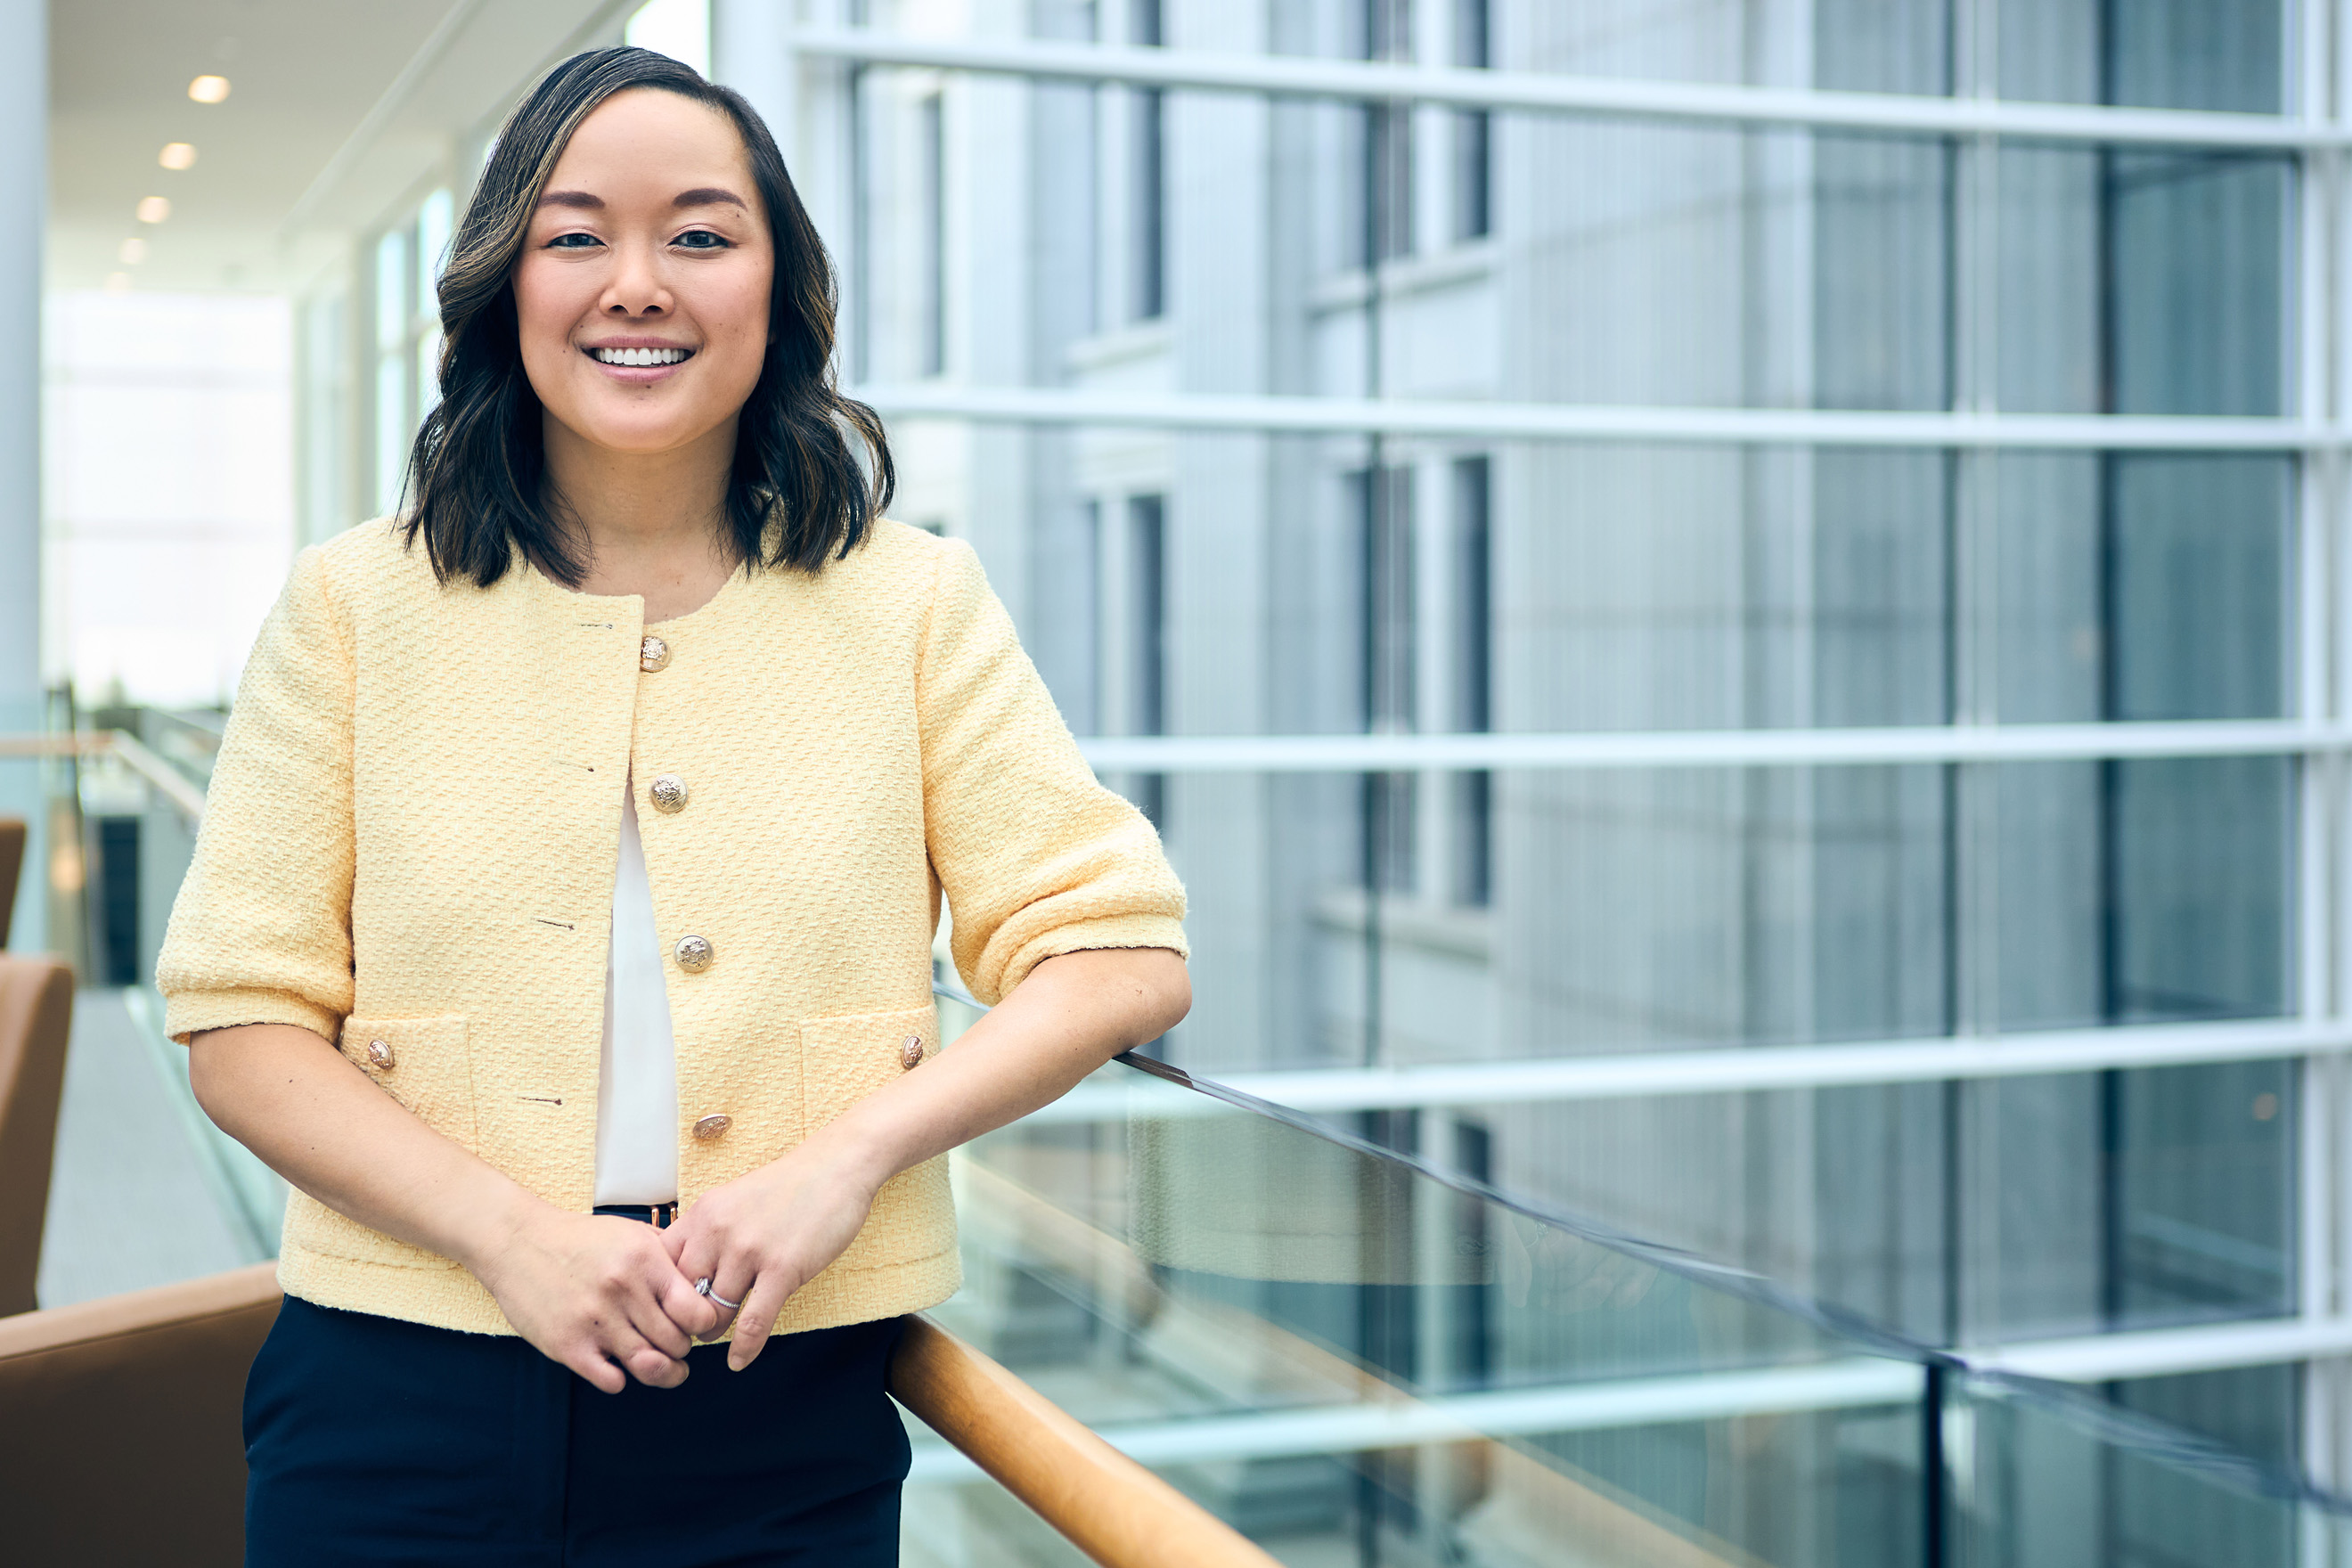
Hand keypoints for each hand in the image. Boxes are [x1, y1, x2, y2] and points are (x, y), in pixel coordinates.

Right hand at [471, 1206, 721, 1392]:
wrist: (518, 1243)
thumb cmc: (581, 1240)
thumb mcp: (631, 1233)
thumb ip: (668, 1256)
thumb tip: (703, 1280)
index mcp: (645, 1261)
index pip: (696, 1312)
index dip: (703, 1325)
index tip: (697, 1326)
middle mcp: (623, 1291)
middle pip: (676, 1343)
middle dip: (682, 1349)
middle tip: (678, 1346)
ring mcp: (594, 1320)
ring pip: (648, 1366)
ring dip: (662, 1372)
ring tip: (666, 1368)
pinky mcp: (568, 1345)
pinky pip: (611, 1381)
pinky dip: (620, 1379)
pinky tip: (619, 1366)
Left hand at [662, 1144, 878, 1370]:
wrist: (836, 1167)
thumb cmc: (785, 1187)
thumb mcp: (731, 1200)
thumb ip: (705, 1232)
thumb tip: (682, 1271)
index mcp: (702, 1214)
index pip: (659, 1267)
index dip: (658, 1295)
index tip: (665, 1309)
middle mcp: (717, 1232)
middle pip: (681, 1295)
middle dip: (683, 1318)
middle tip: (688, 1330)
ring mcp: (749, 1251)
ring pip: (714, 1313)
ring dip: (713, 1332)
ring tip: (716, 1336)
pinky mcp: (782, 1269)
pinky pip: (754, 1322)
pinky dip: (744, 1348)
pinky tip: (740, 1360)